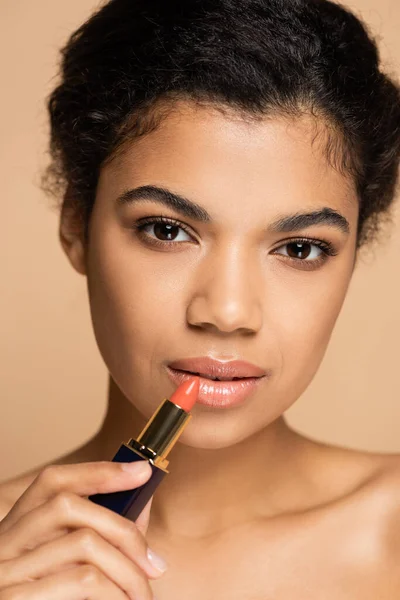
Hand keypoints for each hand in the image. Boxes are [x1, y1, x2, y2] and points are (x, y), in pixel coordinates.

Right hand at [0, 461, 166, 598]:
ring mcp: (6, 570)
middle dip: (123, 530)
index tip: (142, 471)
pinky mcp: (14, 598)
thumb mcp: (65, 566)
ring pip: (84, 542)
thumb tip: (142, 500)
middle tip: (155, 565)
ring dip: (127, 570)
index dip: (98, 470)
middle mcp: (5, 542)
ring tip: (142, 594)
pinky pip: (83, 579)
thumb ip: (100, 534)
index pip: (53, 481)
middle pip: (69, 505)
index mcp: (16, 528)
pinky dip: (115, 591)